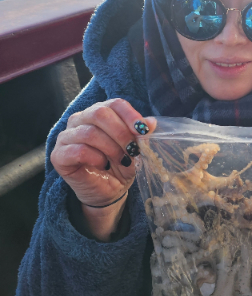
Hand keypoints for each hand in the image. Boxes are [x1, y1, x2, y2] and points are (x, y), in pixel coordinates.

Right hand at [51, 99, 155, 239]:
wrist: (108, 191)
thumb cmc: (120, 165)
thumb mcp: (135, 148)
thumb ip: (140, 134)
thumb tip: (150, 123)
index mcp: (100, 112)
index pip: (114, 104)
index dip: (130, 115)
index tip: (143, 130)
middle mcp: (80, 119)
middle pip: (100, 113)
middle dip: (121, 132)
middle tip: (132, 150)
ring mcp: (66, 136)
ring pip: (89, 132)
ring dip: (111, 148)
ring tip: (122, 160)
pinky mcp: (58, 155)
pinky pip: (78, 150)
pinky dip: (96, 158)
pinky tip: (103, 165)